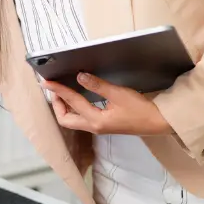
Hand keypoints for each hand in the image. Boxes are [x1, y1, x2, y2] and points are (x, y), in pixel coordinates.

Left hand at [41, 73, 173, 136]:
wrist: (156, 123)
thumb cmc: (140, 109)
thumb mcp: (119, 94)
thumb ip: (98, 86)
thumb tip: (80, 76)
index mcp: (96, 120)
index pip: (72, 102)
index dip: (58, 90)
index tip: (47, 82)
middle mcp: (94, 127)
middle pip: (65, 119)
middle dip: (56, 104)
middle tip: (53, 89)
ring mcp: (98, 127)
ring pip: (72, 120)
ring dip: (64, 107)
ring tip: (61, 92)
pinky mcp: (103, 125)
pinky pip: (81, 118)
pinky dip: (74, 108)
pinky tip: (77, 98)